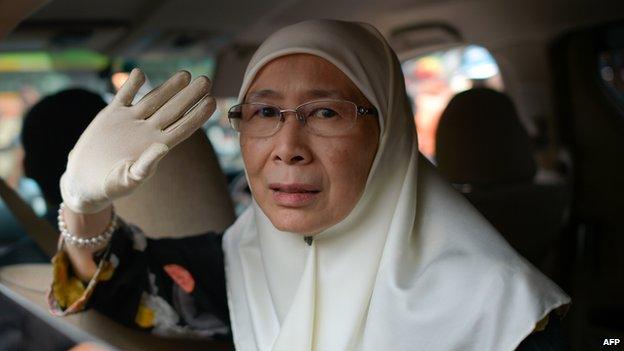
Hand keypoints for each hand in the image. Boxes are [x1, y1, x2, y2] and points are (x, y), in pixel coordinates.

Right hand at [60, 69, 215, 212]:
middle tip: (206, 80)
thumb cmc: (111, 186)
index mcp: (157, 146)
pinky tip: (139, 73)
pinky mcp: (112, 115)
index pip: (183, 127)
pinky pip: (124, 96)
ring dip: (168, 87)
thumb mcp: (128, 179)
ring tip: (185, 74)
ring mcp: (131, 121)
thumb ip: (146, 165)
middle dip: (190, 95)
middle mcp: (148, 130)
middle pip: (173, 109)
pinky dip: (130, 84)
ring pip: (153, 99)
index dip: (198, 115)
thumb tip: (163, 147)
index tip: (213, 101)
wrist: (86, 180)